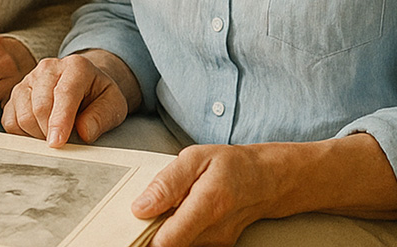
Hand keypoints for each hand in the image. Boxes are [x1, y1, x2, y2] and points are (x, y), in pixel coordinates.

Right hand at [2, 50, 134, 145]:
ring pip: (22, 115)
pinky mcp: (15, 94)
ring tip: (54, 134)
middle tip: (64, 143)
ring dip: (37, 134)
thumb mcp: (113, 104)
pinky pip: (10, 120)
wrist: (85, 83)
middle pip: (39, 106)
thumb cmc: (98, 95)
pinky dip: (22, 133)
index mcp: (75, 66)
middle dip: (50, 132)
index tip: (57, 143)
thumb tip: (84, 132)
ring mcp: (28, 80)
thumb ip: (102, 116)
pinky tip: (39, 131)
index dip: (60, 121)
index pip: (64, 94)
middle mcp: (48, 68)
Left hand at [131, 145, 277, 246]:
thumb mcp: (195, 158)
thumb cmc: (232, 166)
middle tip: (148, 212)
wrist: (265, 181)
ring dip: (164, 230)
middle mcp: (214, 231)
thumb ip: (166, 183)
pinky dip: (178, 232)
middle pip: (168, 245)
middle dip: (150, 231)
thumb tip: (141, 207)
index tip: (132, 227)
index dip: (144, 238)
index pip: (168, 240)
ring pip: (177, 245)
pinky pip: (187, 243)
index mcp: (209, 204)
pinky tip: (181, 216)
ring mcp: (217, 243)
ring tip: (169, 209)